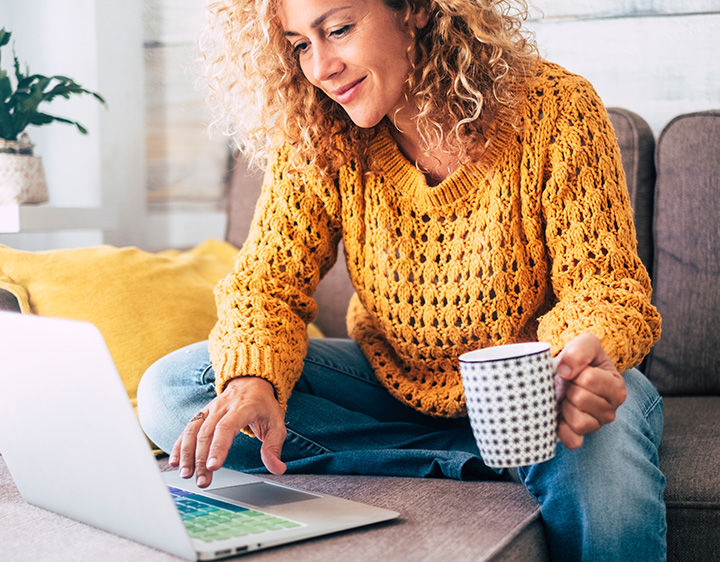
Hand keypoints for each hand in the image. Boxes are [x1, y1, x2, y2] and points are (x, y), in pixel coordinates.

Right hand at [169, 376, 286, 487]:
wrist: (251, 382)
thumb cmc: (263, 406)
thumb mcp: (276, 424)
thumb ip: (274, 447)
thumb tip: (277, 469)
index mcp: (242, 408)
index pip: (227, 427)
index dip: (219, 447)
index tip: (214, 466)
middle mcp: (222, 407)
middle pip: (207, 433)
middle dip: (202, 459)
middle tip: (202, 481)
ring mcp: (210, 409)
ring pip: (193, 430)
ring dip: (187, 453)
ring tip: (186, 474)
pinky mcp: (202, 414)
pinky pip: (188, 429)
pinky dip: (179, 445)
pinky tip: (175, 462)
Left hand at [553, 333, 626, 449]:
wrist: (567, 371)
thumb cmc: (580, 358)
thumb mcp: (586, 343)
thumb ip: (580, 350)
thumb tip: (565, 371)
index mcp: (616, 387)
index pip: (589, 379)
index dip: (574, 371)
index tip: (574, 370)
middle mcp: (611, 410)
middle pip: (581, 400)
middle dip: (568, 388)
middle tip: (568, 384)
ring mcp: (596, 425)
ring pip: (579, 422)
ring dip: (565, 407)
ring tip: (565, 397)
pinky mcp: (580, 437)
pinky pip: (572, 441)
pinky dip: (561, 429)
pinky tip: (559, 415)